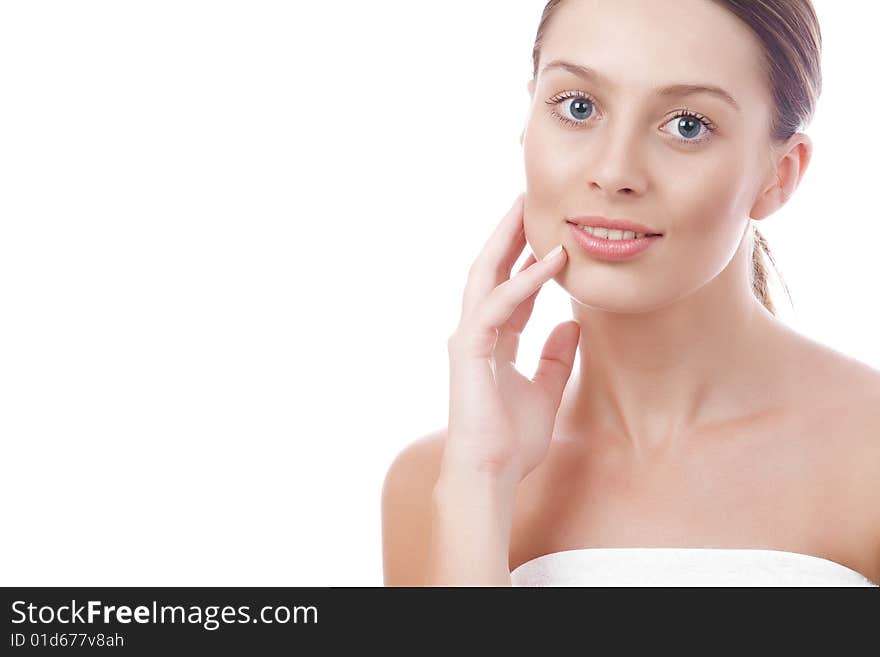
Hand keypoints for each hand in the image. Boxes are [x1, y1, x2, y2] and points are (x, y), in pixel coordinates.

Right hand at [442, 193, 579, 486]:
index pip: (512, 289)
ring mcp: (470, 337)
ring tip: (528, 208)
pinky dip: (524, 281)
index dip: (529, 260)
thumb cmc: (512, 440)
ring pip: (486, 276)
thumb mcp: (545, 391)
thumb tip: (572, 326)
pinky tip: (550, 261)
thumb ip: (556, 358)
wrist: (489, 472)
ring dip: (508, 241)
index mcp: (495, 341)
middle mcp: (478, 332)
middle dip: (510, 235)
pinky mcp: (470, 347)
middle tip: (529, 200)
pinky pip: (499, 304)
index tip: (549, 232)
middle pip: (493, 271)